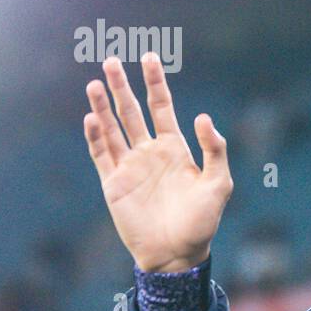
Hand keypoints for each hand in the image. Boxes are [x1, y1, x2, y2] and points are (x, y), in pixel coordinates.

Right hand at [83, 52, 232, 272]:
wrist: (177, 254)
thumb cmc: (202, 221)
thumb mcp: (219, 183)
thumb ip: (215, 149)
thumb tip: (203, 117)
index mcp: (175, 149)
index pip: (161, 107)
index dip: (155, 82)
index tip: (150, 57)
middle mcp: (149, 153)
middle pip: (131, 111)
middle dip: (121, 86)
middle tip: (111, 59)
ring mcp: (130, 167)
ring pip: (112, 129)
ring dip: (103, 106)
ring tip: (94, 82)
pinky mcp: (114, 184)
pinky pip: (101, 155)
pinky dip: (96, 136)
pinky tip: (92, 117)